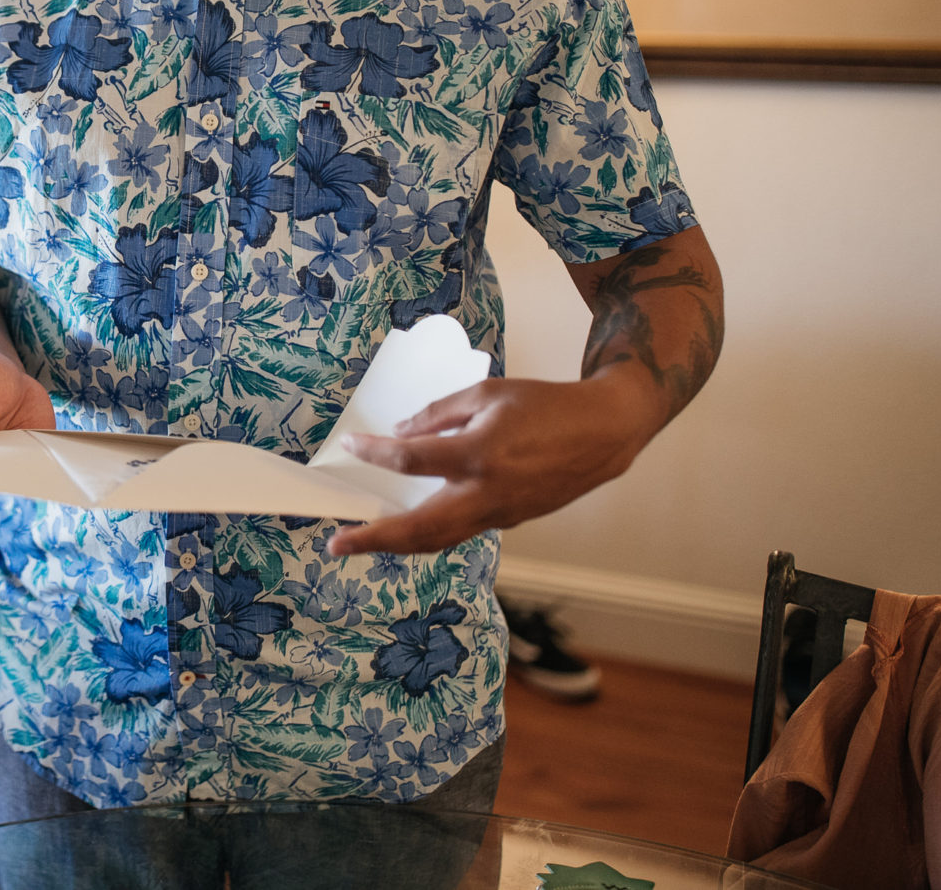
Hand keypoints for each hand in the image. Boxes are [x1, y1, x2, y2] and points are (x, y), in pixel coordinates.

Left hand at [326, 373, 653, 555]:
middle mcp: (487, 494)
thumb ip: (438, 415)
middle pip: (419, 529)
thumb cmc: (546, 406)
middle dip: (374, 539)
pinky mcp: (509, 520)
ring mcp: (500, 514)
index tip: (350, 445)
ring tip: (363, 543)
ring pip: (439, 540)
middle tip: (337, 542)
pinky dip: (428, 534)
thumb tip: (399, 434)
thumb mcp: (487, 394)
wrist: (603, 433)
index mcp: (480, 454)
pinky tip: (408, 527)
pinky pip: (461, 532)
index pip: (410, 459)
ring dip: (397, 545)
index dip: (374, 452)